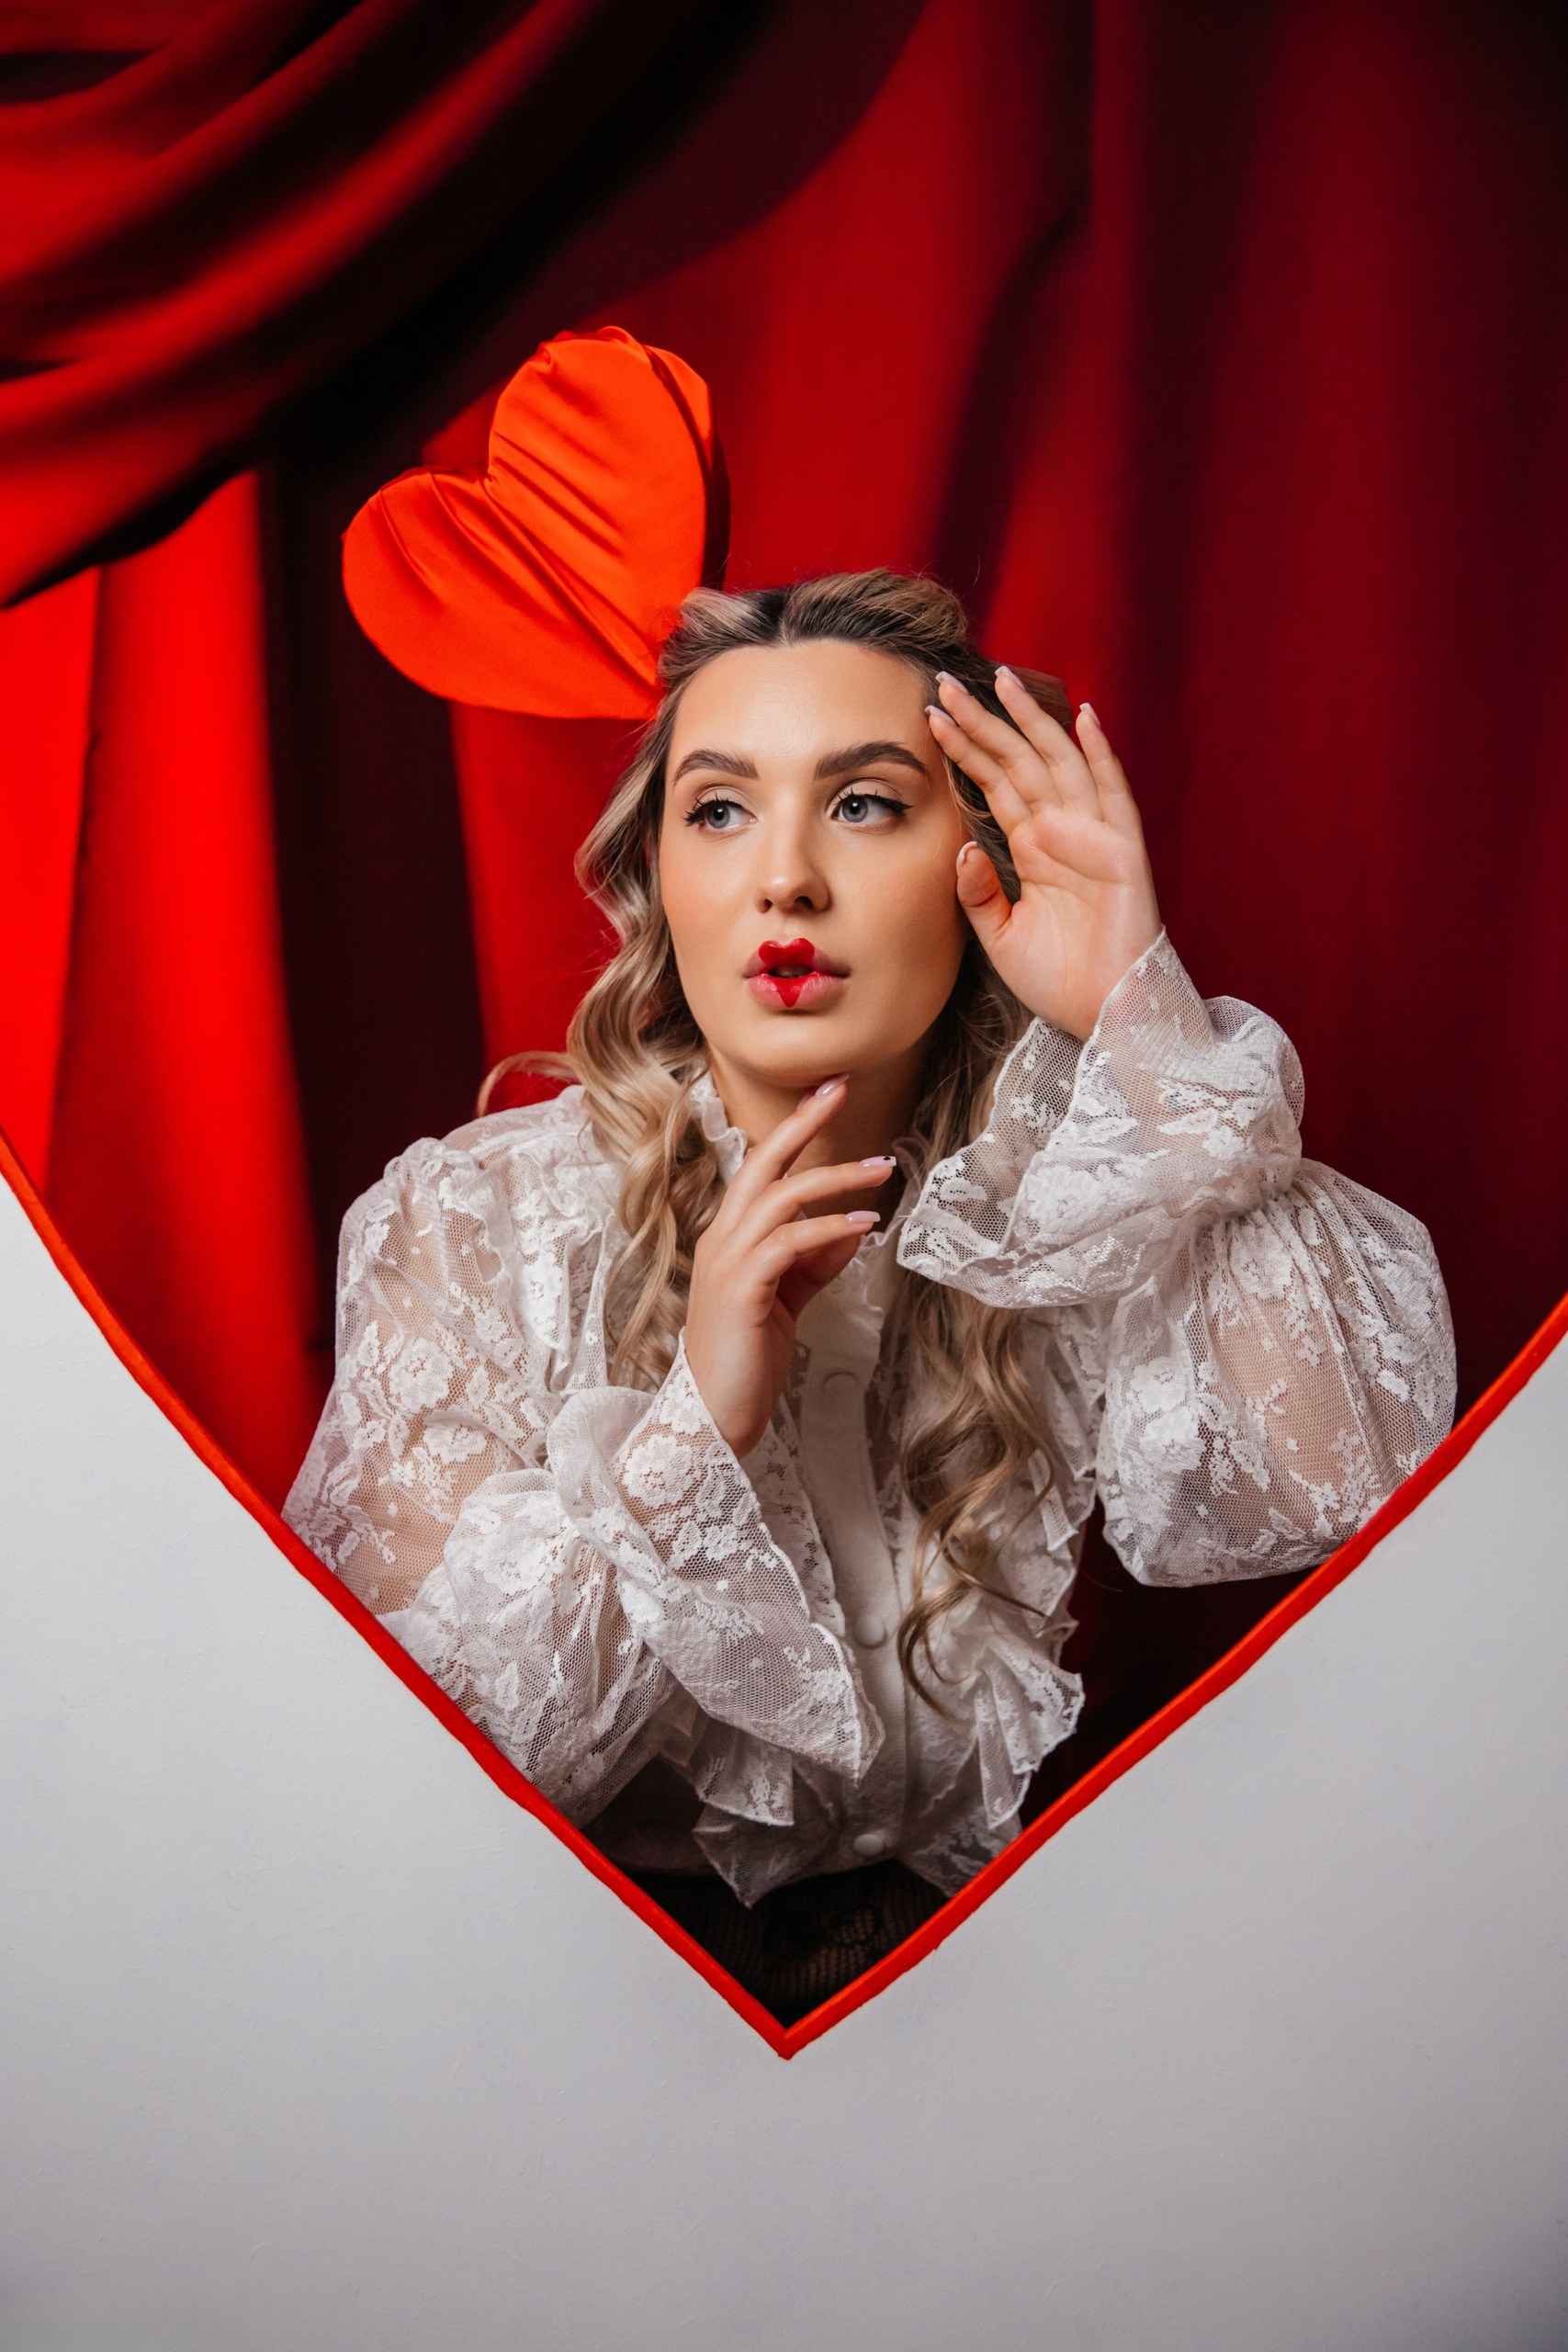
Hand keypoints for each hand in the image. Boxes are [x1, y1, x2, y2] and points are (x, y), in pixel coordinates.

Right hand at [683, 1081, 894, 1455]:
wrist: (714, 1417)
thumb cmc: (746, 1361)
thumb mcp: (788, 1300)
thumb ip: (814, 1263)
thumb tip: (852, 1226)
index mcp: (729, 1238)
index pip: (761, 1170)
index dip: (793, 1131)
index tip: (826, 1094)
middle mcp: (722, 1239)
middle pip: (762, 1164)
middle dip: (802, 1123)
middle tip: (840, 1089)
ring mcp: (728, 1262)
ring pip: (782, 1197)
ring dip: (835, 1178)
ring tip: (881, 1169)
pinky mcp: (742, 1288)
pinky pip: (790, 1242)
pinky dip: (830, 1229)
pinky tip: (863, 1225)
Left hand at [927, 668, 1161, 1039]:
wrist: (1103, 1014)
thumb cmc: (1058, 979)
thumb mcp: (999, 936)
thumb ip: (977, 893)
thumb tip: (962, 848)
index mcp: (1031, 849)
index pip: (992, 784)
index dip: (965, 749)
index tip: (931, 715)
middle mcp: (1060, 832)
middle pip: (1018, 761)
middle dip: (984, 721)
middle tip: (947, 682)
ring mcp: (1092, 837)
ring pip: (1058, 763)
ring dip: (1032, 722)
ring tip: (1002, 680)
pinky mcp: (1122, 851)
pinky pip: (1113, 794)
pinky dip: (1100, 755)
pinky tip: (1084, 718)